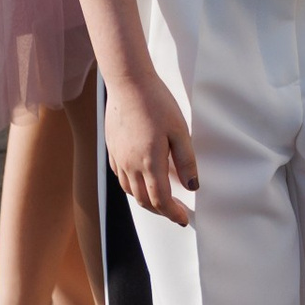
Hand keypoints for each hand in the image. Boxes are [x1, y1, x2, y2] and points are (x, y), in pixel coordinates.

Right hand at [108, 70, 195, 226]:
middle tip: (176, 213)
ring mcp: (118, 158)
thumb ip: (187, 161)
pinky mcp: (112, 149)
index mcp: (149, 162)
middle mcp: (130, 165)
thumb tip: (193, 187)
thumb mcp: (180, 131)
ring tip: (161, 201)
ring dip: (146, 201)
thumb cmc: (158, 104)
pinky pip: (121, 177)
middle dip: (161, 211)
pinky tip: (141, 182)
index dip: (173, 213)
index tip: (184, 220)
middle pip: (144, 200)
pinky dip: (132, 187)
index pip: (161, 200)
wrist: (129, 84)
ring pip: (130, 191)